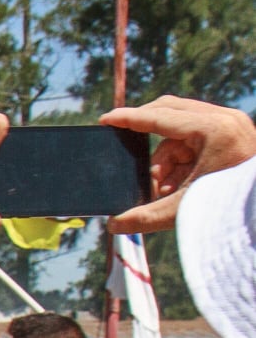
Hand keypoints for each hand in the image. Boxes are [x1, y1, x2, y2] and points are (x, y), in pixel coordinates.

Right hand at [103, 97, 255, 232]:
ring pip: (180, 131)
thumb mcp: (184, 210)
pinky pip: (194, 140)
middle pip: (170, 112)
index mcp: (213, 129)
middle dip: (146, 136)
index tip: (106, 119)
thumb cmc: (230, 205)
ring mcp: (229, 125)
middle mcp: (223, 120)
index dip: (129, 118)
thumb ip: (145, 217)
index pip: (160, 116)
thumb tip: (114, 225)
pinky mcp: (231, 135)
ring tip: (164, 189)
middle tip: (125, 147)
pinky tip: (177, 185)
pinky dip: (180, 161)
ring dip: (165, 159)